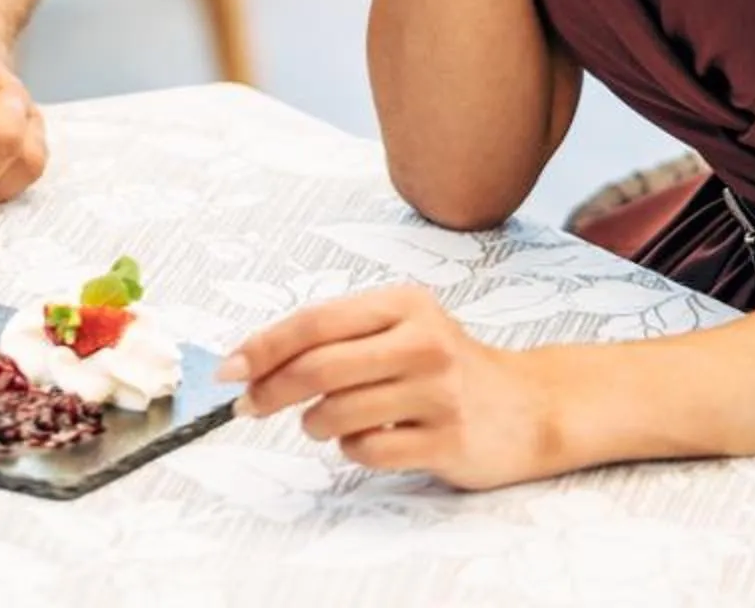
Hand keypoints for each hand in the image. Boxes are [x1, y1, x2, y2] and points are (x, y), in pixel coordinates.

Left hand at [219, 284, 560, 490]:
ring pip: (337, 413)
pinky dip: (351, 449)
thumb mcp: (397, 329)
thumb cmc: (444, 366)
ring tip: (326, 420)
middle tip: (250, 406)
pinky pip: (367, 451)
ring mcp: (439, 393)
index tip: (228, 370)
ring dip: (314, 423)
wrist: (527, 406)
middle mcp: (424, 343)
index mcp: (404, 304)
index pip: (315, 321)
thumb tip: (250, 363)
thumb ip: (334, 338)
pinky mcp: (448, 441)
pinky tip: (369, 438)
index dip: (262, 346)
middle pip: (319, 368)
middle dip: (270, 391)